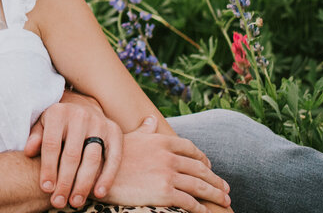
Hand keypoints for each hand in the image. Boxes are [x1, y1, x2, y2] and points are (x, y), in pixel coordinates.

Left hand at [24, 95, 122, 208]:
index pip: (52, 145)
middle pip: (72, 155)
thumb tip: (29, 152)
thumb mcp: (42, 123)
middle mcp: (80, 116)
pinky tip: (98, 193)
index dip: (48, 168)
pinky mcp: (115, 131)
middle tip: (58, 202)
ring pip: (92, 159)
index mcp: (59, 113)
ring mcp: (100, 123)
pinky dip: (107, 177)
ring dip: (84, 184)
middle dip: (65, 182)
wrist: (82, 105)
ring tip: (75, 202)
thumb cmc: (57, 121)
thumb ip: (36, 136)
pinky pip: (114, 158)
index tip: (46, 188)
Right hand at [100, 117, 232, 212]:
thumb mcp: (130, 138)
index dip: (203, 159)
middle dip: (216, 181)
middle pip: (200, 169)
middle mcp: (169, 156)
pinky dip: (200, 208)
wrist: (97, 173)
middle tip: (226, 189)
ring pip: (200, 186)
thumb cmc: (110, 155)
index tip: (209, 167)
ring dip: (215, 195)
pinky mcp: (165, 193)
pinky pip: (189, 202)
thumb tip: (153, 119)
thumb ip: (146, 130)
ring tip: (224, 202)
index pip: (191, 149)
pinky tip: (204, 212)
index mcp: (162, 141)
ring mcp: (168, 174)